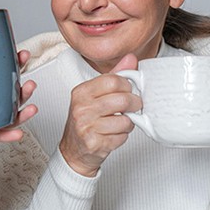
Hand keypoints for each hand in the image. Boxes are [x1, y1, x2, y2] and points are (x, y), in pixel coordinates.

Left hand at [0, 49, 38, 149]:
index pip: (0, 72)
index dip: (14, 64)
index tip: (21, 55)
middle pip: (10, 95)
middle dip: (24, 89)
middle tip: (29, 83)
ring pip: (8, 115)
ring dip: (22, 112)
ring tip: (30, 108)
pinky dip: (6, 135)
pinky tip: (17, 134)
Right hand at [59, 54, 140, 176]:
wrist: (74, 150)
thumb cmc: (86, 121)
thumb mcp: (94, 95)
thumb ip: (113, 76)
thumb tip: (130, 59)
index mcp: (81, 92)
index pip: (113, 80)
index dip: (127, 86)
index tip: (128, 91)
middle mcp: (81, 108)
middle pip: (122, 100)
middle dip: (134, 104)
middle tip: (133, 107)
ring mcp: (87, 126)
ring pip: (125, 120)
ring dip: (129, 122)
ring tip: (121, 122)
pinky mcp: (95, 143)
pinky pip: (122, 136)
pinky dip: (123, 136)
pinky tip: (114, 134)